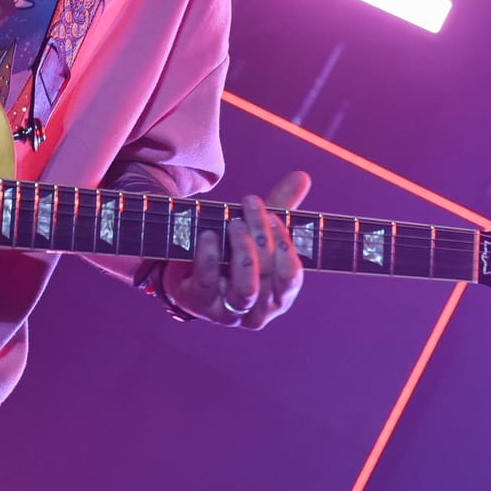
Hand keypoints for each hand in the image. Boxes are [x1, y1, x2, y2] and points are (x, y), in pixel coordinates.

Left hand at [164, 170, 308, 327]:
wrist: (188, 276)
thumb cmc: (232, 254)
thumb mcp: (257, 232)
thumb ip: (280, 207)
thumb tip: (302, 177)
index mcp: (279, 296)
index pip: (292, 276)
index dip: (285, 245)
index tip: (274, 216)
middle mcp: (259, 311)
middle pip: (269, 276)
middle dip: (262, 236)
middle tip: (250, 206)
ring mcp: (229, 314)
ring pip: (246, 289)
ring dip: (242, 251)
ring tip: (234, 223)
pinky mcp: (201, 306)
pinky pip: (209, 284)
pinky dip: (209, 256)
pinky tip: (208, 234)